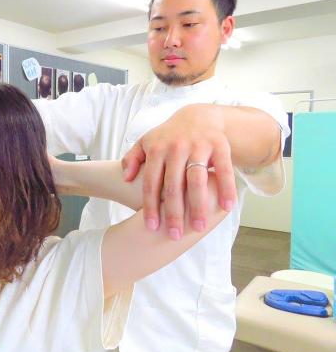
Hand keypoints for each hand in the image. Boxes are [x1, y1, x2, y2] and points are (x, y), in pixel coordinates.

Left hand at [121, 104, 235, 239]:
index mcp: (157, 150)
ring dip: (198, 206)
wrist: (197, 116)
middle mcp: (177, 148)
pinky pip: (224, 170)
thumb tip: (125, 178)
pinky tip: (226, 207)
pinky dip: (226, 188)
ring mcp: (199, 147)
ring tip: (199, 228)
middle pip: (173, 186)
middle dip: (174, 213)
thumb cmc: (168, 136)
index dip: (151, 206)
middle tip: (175, 235)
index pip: (151, 183)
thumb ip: (132, 159)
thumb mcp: (146, 142)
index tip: (152, 227)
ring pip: (197, 181)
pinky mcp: (219, 146)